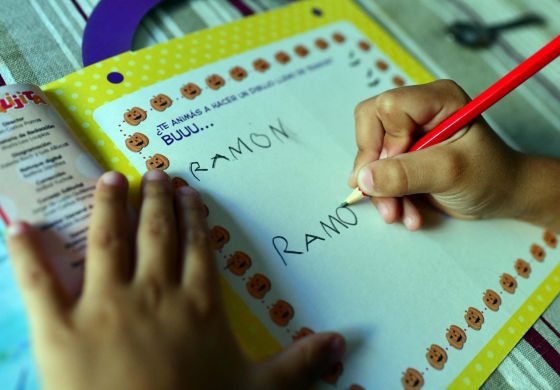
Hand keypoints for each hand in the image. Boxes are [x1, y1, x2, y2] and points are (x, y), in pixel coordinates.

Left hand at [8, 170, 344, 389]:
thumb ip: (300, 363)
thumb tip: (343, 341)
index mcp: (198, 304)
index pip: (199, 249)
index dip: (195, 219)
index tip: (191, 195)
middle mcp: (153, 292)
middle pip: (157, 234)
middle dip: (157, 201)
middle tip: (155, 174)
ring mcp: (104, 306)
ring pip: (107, 241)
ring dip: (109, 206)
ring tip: (111, 179)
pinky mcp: (60, 329)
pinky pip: (41, 282)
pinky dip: (28, 252)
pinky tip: (20, 225)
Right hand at [349, 79, 527, 229]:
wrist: (503, 196)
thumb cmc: (490, 176)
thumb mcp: (450, 173)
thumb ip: (406, 173)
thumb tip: (363, 178)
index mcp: (435, 99)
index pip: (387, 107)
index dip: (387, 140)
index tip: (402, 167)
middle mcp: (418, 111)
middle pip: (370, 127)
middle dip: (375, 169)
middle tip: (388, 200)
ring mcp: (408, 133)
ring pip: (370, 154)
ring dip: (380, 190)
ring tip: (398, 214)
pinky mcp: (402, 155)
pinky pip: (376, 171)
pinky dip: (387, 195)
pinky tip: (406, 212)